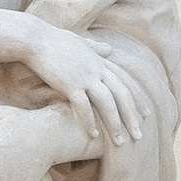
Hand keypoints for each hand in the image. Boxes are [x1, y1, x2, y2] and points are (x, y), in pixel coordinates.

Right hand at [15, 15, 146, 147]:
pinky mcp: (69, 84)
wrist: (35, 39)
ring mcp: (84, 77)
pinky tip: (94, 134)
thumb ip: (96, 48)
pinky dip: (90, 121)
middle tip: (139, 136)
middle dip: (132, 117)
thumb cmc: (54, 41)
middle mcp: (97, 69)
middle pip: (122, 96)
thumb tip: (109, 48)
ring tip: (120, 142)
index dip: (137, 99)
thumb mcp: (80, 42)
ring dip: (115, 124)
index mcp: (101, 61)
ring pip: (107, 104)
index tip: (146, 114)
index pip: (126, 82)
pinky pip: (83, 107)